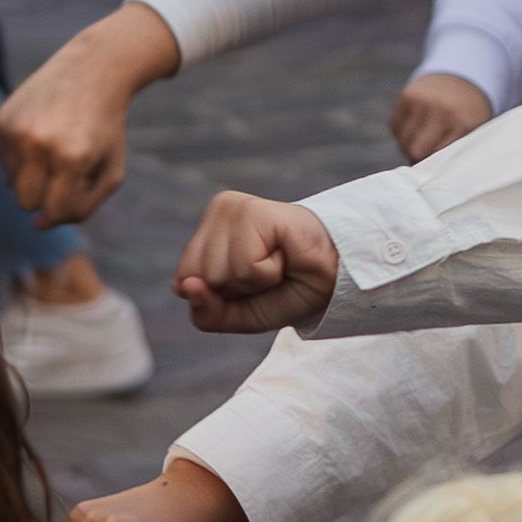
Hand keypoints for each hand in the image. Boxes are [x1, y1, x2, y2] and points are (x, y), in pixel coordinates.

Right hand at [0, 4, 178, 223]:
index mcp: (72, 157)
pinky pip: (3, 164)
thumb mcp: (111, 170)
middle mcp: (38, 144)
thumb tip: (39, 226)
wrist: (92, 69)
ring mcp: (15, 132)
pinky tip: (40, 133)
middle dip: (47, 192)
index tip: (82, 183)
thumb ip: (82, 208)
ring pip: (12, 186)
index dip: (70, 204)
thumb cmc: (106, 127)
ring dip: (33, 175)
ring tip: (54, 145)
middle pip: (26, 203)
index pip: (56, 212)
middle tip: (67, 163)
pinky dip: (21, 158)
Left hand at [173, 190, 341, 333]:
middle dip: (234, 290)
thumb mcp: (240, 314)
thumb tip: (187, 286)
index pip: (183, 282)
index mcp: (208, 229)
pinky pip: (244, 266)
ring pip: (216, 273)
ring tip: (278, 263)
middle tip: (268, 273)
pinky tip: (284, 255)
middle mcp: (218, 210)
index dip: (220, 297)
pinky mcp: (254, 212)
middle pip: (195, 277)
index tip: (254, 282)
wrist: (339, 276)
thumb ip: (207, 311)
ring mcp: (234, 207)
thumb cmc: (289, 288)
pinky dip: (267, 274)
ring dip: (253, 282)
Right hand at [390, 73, 496, 162]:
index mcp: (464, 123)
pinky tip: (416, 127)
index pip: (439, 159)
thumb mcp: (474, 133)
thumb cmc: (468, 116)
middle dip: (418, 158)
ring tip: (424, 140)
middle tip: (426, 157)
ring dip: (409, 146)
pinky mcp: (407, 94)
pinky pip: (395, 127)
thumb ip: (458, 154)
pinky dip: (402, 132)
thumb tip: (433, 181)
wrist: (461, 78)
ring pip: (403, 141)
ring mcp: (423, 100)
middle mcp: (442, 110)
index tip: (434, 172)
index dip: (433, 169)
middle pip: (416, 152)